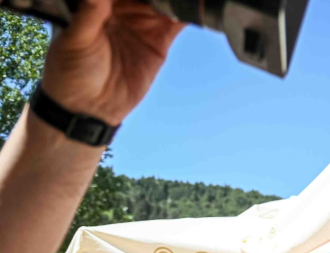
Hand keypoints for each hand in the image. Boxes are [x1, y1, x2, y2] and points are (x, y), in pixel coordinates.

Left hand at [40, 0, 184, 124]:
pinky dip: (189, 13)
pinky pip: (177, 22)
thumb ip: (91, 10)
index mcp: (99, 0)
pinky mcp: (159, 41)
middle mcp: (121, 6)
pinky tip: (199, 7)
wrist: (89, 107)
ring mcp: (142, 22)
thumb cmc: (71, 70)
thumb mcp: (77, 38)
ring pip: (164, 1)